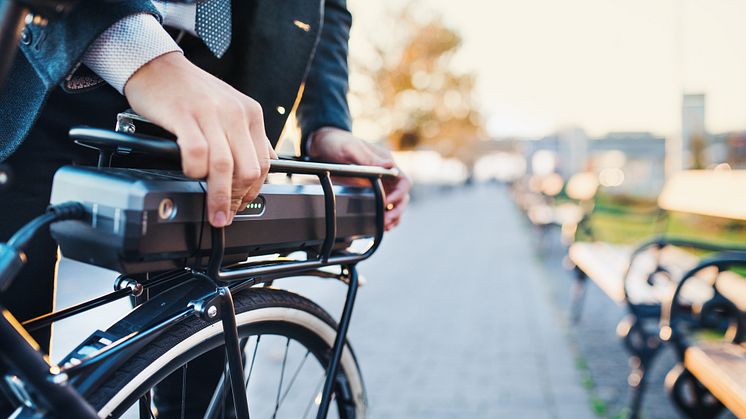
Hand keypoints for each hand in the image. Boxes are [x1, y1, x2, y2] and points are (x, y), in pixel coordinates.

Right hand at [124, 52, 276, 226]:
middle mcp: (235, 113)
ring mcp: (210, 114)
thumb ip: (249, 135)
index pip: (263, 162)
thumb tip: (268, 161)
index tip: (242, 205)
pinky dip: (194, 171)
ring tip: (213, 211)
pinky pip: (197, 153)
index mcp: (250, 113)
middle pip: (247, 169)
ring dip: (219, 196)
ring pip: (225, 166)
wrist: (157, 65)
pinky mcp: (185, 115)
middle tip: (226, 213)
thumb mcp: (231, 106)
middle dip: (238, 198)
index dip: (254, 190)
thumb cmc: (191, 90)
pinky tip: (190, 175)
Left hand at [308, 127, 410, 230]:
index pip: (403, 181)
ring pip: (395, 204)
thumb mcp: (351, 148)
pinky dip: (384, 216)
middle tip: (386, 221)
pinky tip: (380, 225)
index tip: (386, 204)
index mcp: (385, 162)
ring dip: (393, 216)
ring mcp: (378, 183)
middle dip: (397, 210)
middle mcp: (385, 174)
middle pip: (402, 196)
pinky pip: (383, 206)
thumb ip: (368, 158)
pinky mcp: (369, 190)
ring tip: (385, 226)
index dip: (399, 195)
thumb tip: (389, 165)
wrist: (322, 144)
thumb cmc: (337, 142)